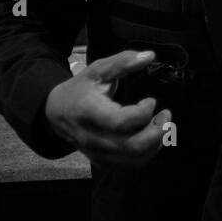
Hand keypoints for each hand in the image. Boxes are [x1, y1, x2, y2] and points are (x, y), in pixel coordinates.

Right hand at [44, 50, 173, 167]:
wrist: (55, 113)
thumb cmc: (79, 89)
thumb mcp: (96, 70)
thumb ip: (122, 62)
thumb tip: (150, 56)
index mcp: (89, 113)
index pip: (120, 122)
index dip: (142, 113)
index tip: (151, 100)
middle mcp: (92, 137)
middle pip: (131, 146)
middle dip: (157, 132)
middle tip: (166, 115)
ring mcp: (97, 152)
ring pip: (134, 159)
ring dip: (156, 143)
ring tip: (164, 125)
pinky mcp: (103, 160)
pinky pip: (131, 164)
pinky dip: (148, 152)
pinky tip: (153, 136)